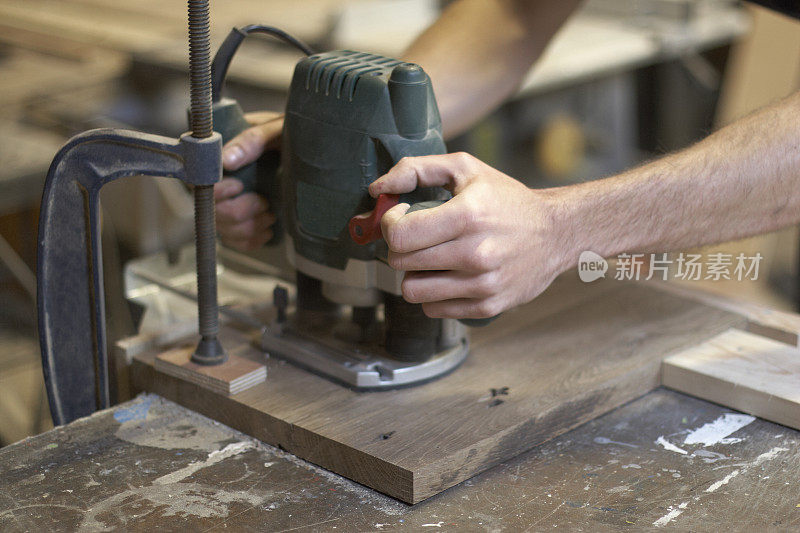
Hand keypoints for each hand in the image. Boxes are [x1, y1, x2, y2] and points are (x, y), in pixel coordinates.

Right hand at [215, 111, 282, 250]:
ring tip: (270, 214)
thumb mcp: (274, 130)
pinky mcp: (244, 221)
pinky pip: (236, 242)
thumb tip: (226, 161)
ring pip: (225, 230)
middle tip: (264, 202)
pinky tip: (267, 230)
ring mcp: (230, 204)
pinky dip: (252, 240)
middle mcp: (219, 182)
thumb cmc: (288, 134)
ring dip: (249, 228)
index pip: (201, 182)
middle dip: (241, 212)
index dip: (218, 191)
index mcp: (219, 157)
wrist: (311, 148)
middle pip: (214, 212)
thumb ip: (252, 140)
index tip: (240, 186)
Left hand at [369, 152, 568, 318]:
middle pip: (401, 262)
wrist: (556, 233)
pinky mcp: (487, 306)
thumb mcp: (466, 169)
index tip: (402, 217)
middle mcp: (475, 253)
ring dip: (415, 274)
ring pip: (412, 291)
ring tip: (432, 259)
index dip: (390, 225)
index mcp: (468, 215)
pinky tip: (449, 275)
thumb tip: (376, 189)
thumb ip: (416, 169)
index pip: (400, 235)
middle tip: (419, 237)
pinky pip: (433, 309)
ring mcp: (482, 284)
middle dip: (402, 248)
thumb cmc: (506, 199)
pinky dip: (433, 294)